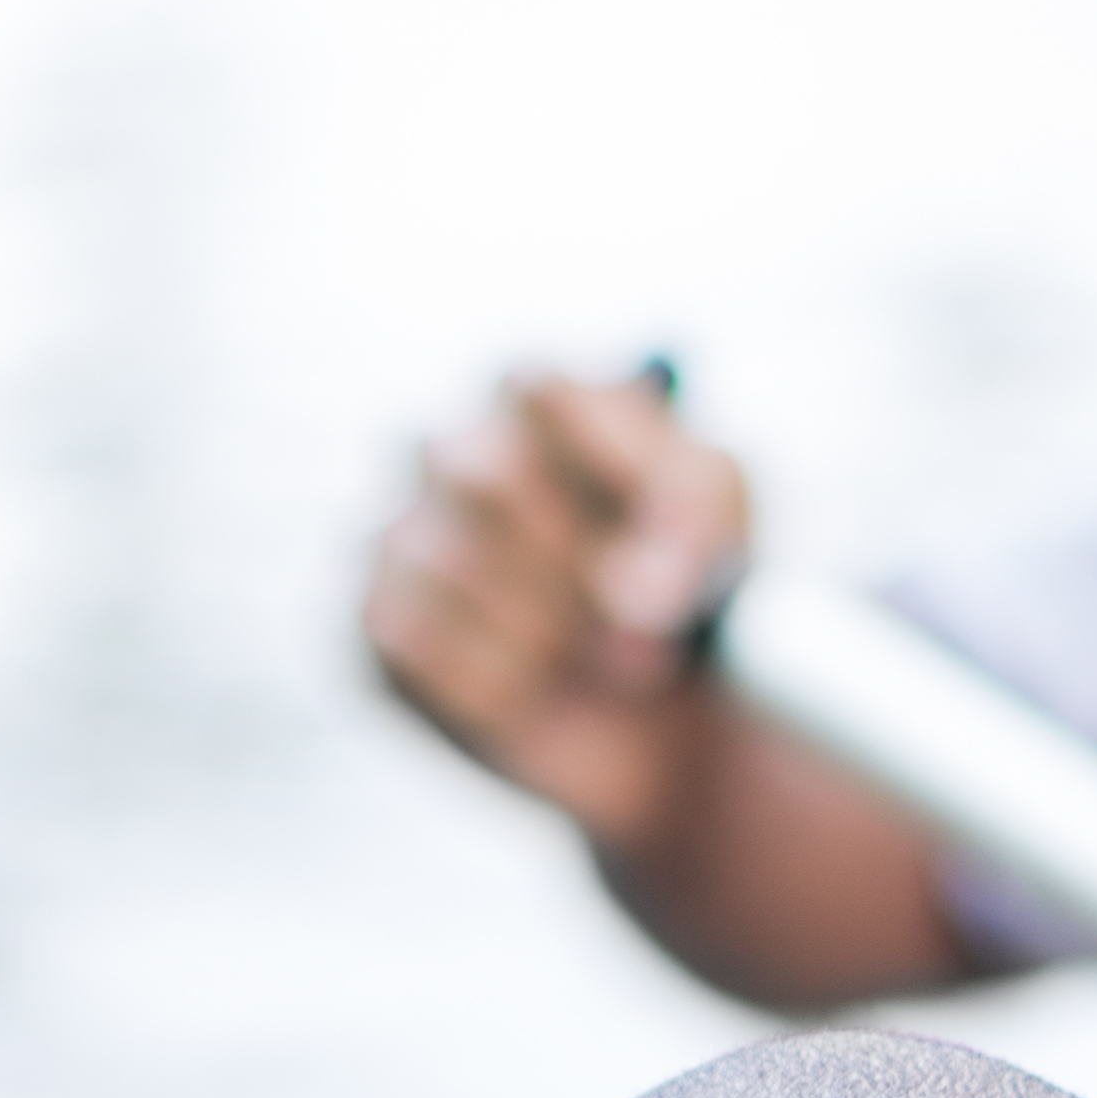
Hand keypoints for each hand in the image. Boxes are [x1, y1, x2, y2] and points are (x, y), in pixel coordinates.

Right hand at [360, 370, 753, 850]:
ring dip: (546, 631)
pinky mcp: (372, 622)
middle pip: (490, 476)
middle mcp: (446, 448)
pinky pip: (409, 637)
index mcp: (528, 394)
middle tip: (643, 630)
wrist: (652, 709)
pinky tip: (534, 688)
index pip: (536, 388)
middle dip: (581, 569)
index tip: (672, 536)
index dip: (610, 468)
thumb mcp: (724, 524)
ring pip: (447, 561)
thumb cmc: (680, 580)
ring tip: (593, 657)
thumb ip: (695, 518)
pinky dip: (496, 680)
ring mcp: (396, 532)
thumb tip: (635, 594)